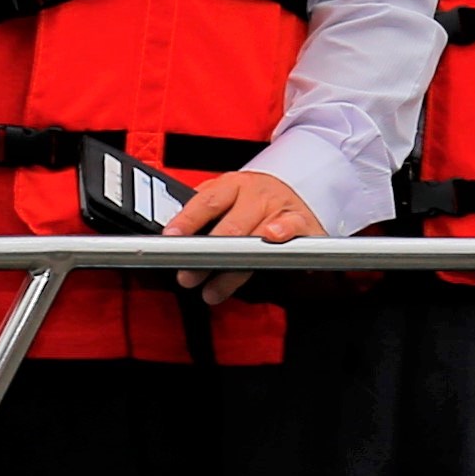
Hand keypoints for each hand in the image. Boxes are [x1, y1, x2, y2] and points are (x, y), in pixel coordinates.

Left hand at [166, 168, 323, 297]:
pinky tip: (271, 244)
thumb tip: (172, 237)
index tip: (171, 238)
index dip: (187, 221)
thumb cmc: (251, 202)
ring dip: (234, 270)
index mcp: (233, 185)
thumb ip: (202, 213)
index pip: (206, 202)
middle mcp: (258, 194)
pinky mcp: (303, 222)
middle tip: (188, 277)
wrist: (292, 193)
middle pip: (230, 227)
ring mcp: (282, 207)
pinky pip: (293, 230)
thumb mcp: (225, 198)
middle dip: (206, 256)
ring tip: (214, 290)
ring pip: (256, 239)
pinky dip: (283, 236)